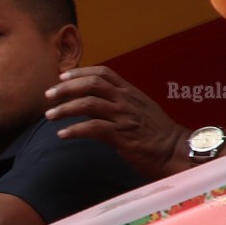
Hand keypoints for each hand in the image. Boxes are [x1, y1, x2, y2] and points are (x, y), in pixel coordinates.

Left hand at [43, 66, 189, 179]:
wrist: (177, 152)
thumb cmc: (159, 135)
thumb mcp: (141, 110)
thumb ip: (122, 103)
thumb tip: (98, 102)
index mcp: (131, 93)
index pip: (104, 73)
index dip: (80, 72)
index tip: (62, 76)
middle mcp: (127, 100)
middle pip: (92, 84)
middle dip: (66, 88)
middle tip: (48, 96)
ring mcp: (125, 117)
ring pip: (88, 104)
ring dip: (65, 108)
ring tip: (49, 115)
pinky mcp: (123, 135)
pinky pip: (93, 128)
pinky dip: (74, 130)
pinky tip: (62, 135)